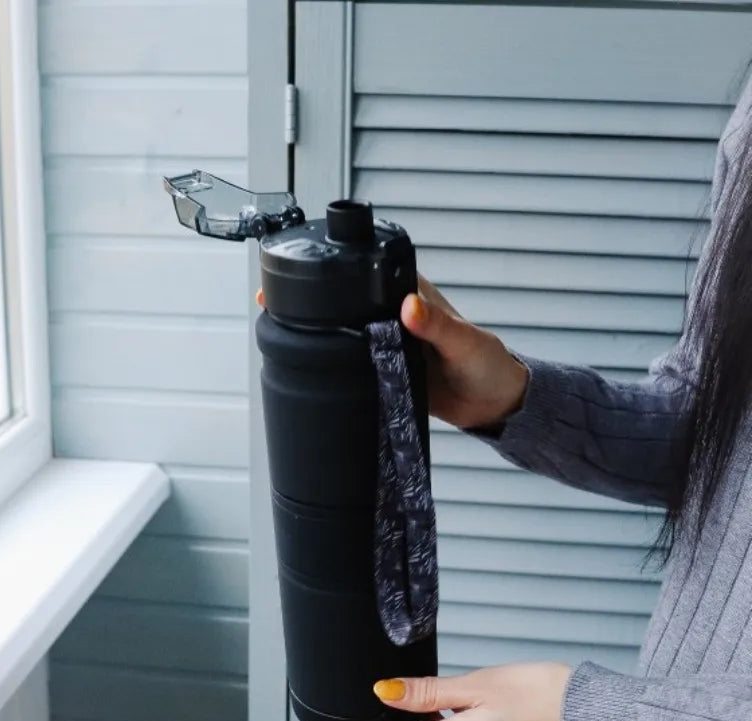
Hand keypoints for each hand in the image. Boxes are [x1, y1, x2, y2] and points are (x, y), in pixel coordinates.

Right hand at [255, 277, 528, 428]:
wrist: (491, 405)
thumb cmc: (488, 365)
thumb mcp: (466, 341)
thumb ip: (438, 325)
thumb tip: (410, 306)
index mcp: (410, 294)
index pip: (369, 271)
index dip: (338, 266)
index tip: (306, 267)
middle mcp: (391, 315)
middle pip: (346, 302)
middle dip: (314, 302)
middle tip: (277, 305)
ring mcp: (383, 343)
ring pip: (344, 334)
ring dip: (320, 334)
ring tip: (284, 332)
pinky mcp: (381, 370)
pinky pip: (351, 365)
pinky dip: (334, 366)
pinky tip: (315, 369)